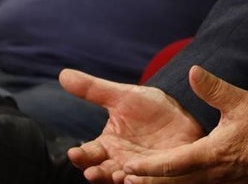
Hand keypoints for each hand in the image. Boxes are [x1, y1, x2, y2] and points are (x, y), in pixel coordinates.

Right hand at [58, 68, 203, 182]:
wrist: (185, 112)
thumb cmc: (150, 107)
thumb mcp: (123, 96)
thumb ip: (93, 89)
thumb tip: (63, 73)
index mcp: (107, 145)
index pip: (88, 154)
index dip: (80, 156)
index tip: (74, 153)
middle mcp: (119, 162)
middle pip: (102, 173)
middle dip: (96, 174)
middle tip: (91, 172)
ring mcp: (139, 171)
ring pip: (124, 181)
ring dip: (118, 180)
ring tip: (117, 176)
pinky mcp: (160, 175)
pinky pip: (150, 182)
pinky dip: (143, 182)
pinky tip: (138, 178)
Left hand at [117, 65, 247, 183]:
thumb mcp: (240, 101)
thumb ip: (214, 88)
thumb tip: (192, 72)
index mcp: (211, 154)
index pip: (172, 165)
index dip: (148, 167)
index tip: (128, 166)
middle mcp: (213, 173)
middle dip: (148, 182)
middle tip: (122, 178)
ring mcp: (221, 181)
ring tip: (140, 181)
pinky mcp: (229, 182)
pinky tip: (174, 180)